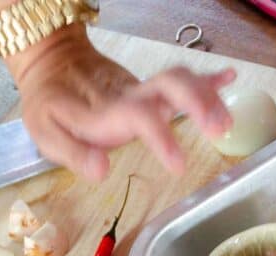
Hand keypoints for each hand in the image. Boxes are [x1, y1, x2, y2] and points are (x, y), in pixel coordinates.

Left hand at [8, 24, 235, 180]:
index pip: (138, 118)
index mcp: (106, 111)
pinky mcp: (148, 87)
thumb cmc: (49, 105)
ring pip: (179, 82)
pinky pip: (180, 78)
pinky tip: (230, 78)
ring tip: (227, 122)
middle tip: (221, 130)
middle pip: (169, 87)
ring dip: (207, 96)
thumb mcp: (46, 133)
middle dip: (198, 104)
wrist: (51, 64)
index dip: (160, 138)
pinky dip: (206, 78)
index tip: (179, 165)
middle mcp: (129, 95)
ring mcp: (142, 88)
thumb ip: (73, 153)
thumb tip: (101, 171)